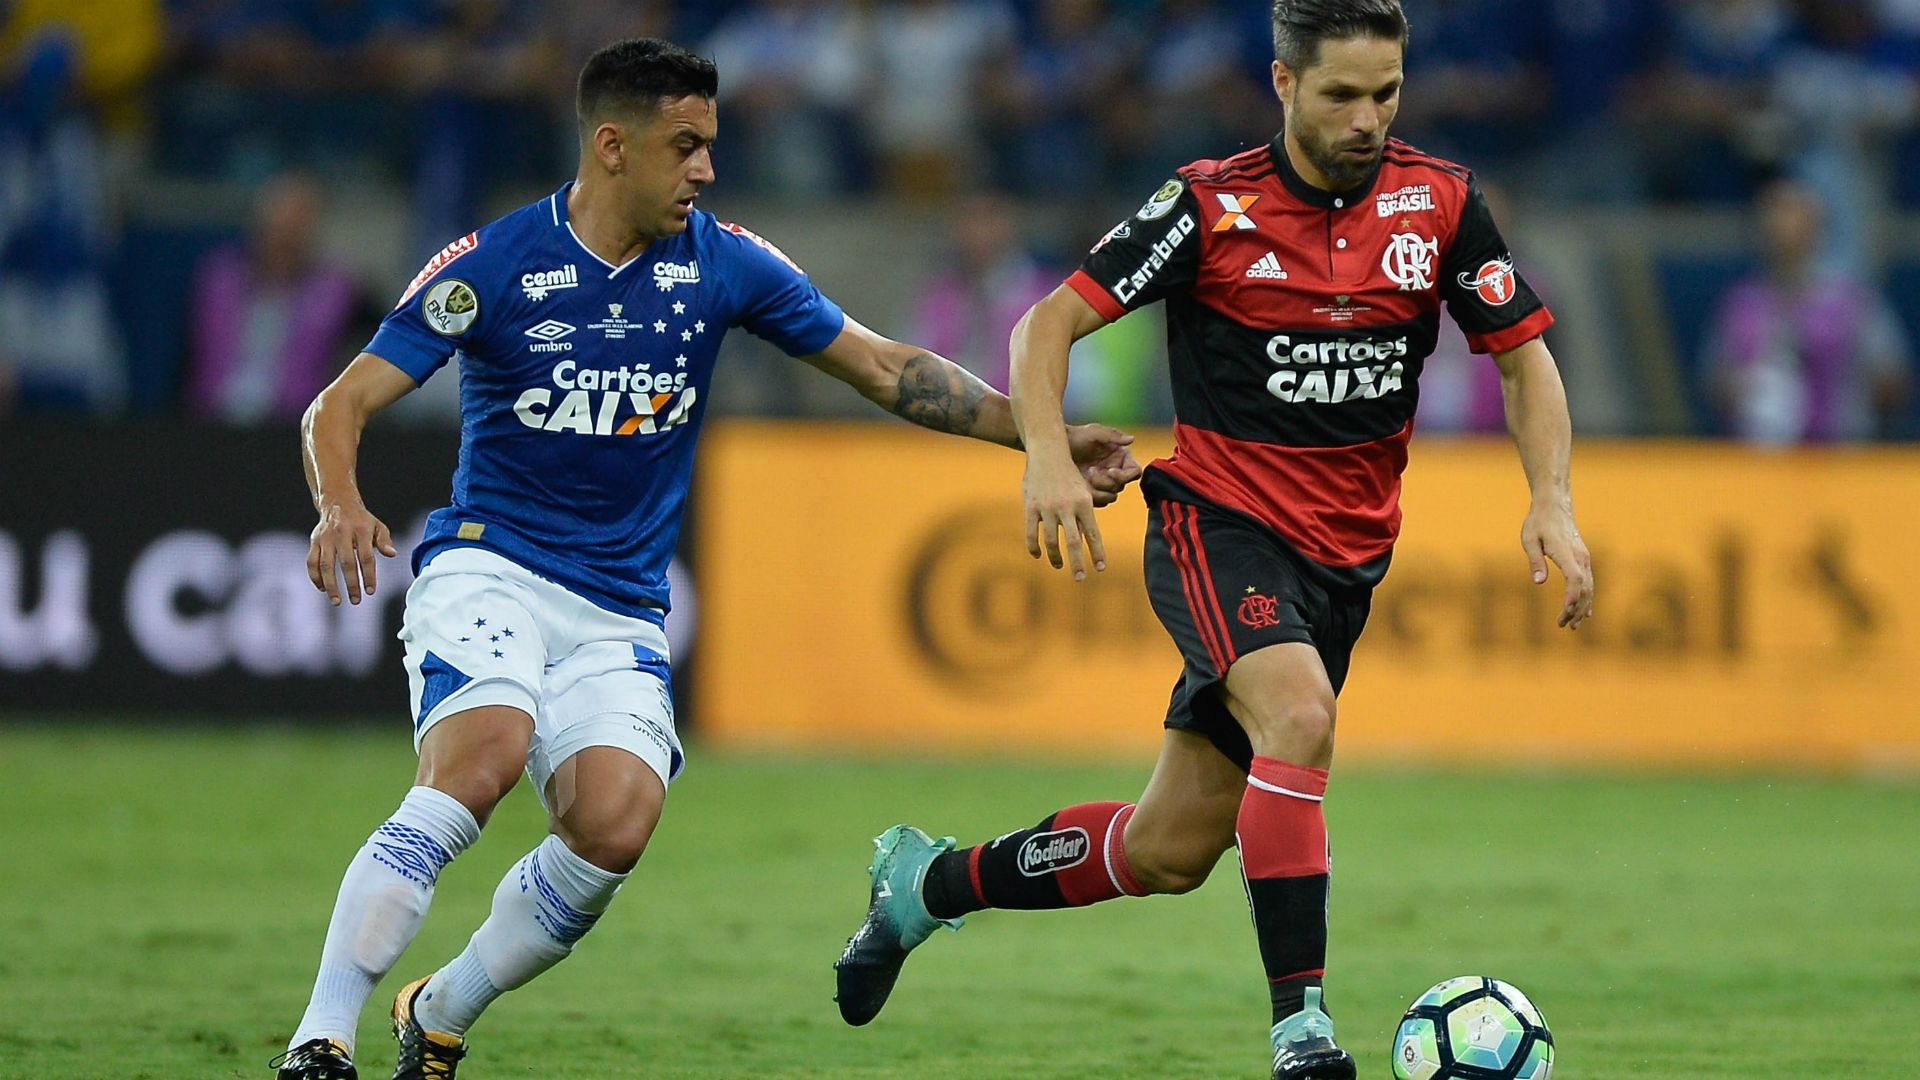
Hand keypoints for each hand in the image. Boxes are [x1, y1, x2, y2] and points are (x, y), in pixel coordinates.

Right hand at [308, 500, 396, 605]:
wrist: (338, 503)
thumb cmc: (362, 520)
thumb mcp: (377, 526)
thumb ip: (385, 540)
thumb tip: (392, 554)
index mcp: (361, 530)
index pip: (366, 557)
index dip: (368, 575)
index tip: (370, 591)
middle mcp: (342, 533)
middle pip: (346, 563)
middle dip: (351, 584)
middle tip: (356, 600)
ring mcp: (326, 538)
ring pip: (325, 565)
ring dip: (330, 585)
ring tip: (337, 601)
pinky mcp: (314, 541)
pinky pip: (311, 562)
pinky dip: (315, 577)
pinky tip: (323, 589)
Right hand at [1024, 448, 1105, 580]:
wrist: (1048, 452)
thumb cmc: (1068, 474)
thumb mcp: (1082, 492)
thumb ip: (1084, 516)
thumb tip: (1087, 540)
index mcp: (1084, 503)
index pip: (1093, 534)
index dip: (1097, 553)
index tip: (1100, 569)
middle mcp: (1067, 507)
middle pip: (1073, 542)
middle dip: (1077, 563)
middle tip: (1080, 578)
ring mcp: (1047, 507)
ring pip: (1051, 541)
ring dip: (1056, 557)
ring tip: (1059, 565)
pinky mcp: (1031, 507)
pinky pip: (1031, 533)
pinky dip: (1034, 547)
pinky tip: (1037, 555)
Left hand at [1065, 422, 1142, 507]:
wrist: (1052, 448)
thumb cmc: (1074, 436)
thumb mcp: (1093, 432)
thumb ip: (1112, 435)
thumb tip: (1131, 439)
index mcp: (1121, 457)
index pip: (1135, 472)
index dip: (1125, 475)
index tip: (1109, 471)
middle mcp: (1115, 471)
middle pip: (1120, 487)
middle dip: (1105, 482)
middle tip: (1090, 472)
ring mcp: (1103, 483)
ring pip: (1110, 497)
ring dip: (1098, 492)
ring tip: (1084, 478)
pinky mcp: (1091, 493)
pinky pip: (1097, 503)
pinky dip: (1090, 498)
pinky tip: (1078, 486)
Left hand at [1521, 502, 1592, 628]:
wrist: (1554, 506)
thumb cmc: (1538, 522)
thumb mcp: (1529, 539)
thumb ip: (1535, 561)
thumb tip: (1539, 582)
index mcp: (1566, 552)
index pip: (1574, 578)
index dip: (1572, 596)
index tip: (1565, 611)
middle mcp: (1580, 557)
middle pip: (1584, 588)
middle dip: (1575, 609)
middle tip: (1563, 625)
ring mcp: (1584, 558)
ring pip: (1589, 587)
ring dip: (1582, 607)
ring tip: (1573, 625)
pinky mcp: (1583, 559)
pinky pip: (1588, 582)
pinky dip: (1586, 598)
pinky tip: (1584, 613)